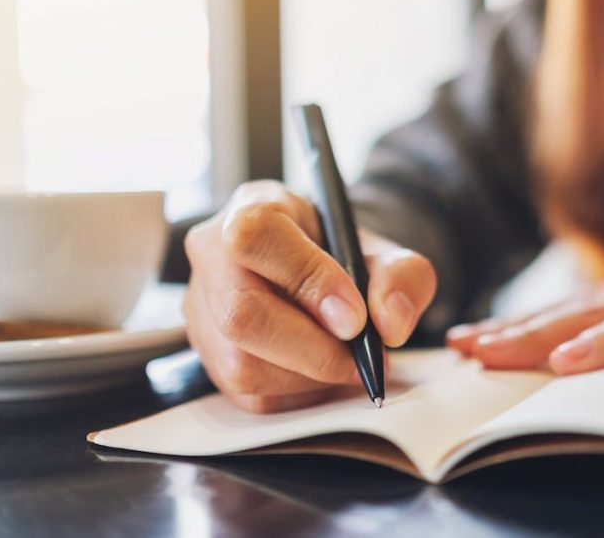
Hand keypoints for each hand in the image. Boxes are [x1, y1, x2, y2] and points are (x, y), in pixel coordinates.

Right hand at [183, 180, 436, 412]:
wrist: (322, 274)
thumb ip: (401, 277)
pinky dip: (300, 394)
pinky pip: (251, 395)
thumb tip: (390, 323)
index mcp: (253, 208)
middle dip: (313, 349)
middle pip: (241, 314)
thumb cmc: (345, 258)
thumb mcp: (385, 253)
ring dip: (310, 376)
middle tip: (360, 357)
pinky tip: (323, 372)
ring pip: (243, 365)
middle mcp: (213, 255)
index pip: (257, 238)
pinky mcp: (210, 357)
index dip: (308, 280)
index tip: (355, 317)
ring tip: (346, 361)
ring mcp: (202, 310)